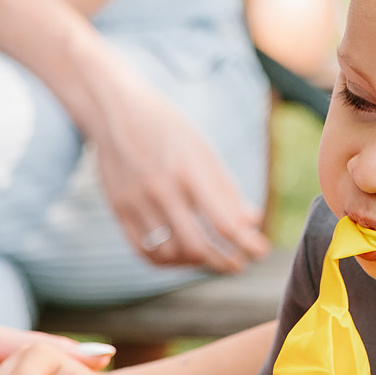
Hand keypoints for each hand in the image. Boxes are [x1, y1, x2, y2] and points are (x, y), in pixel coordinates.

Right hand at [82, 67, 267, 275]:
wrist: (114, 110)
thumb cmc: (168, 128)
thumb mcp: (202, 150)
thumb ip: (226, 188)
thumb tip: (252, 222)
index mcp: (189, 171)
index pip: (223, 223)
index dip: (247, 244)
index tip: (260, 253)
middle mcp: (161, 190)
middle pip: (197, 246)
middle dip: (223, 262)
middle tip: (237, 264)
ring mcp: (136, 202)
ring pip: (170, 254)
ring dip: (195, 263)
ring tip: (209, 258)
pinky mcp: (118, 209)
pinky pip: (143, 250)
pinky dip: (166, 261)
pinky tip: (180, 256)